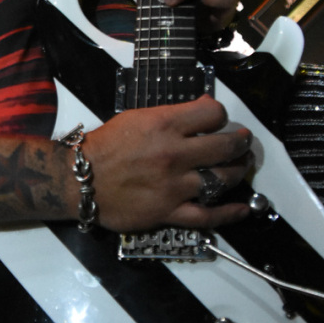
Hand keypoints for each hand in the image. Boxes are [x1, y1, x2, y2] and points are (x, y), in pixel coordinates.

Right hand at [84, 95, 252, 231]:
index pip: (213, 114)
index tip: (218, 120)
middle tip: (242, 142)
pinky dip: (229, 214)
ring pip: (222, 179)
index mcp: (165, 125)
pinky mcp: (169, 211)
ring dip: (238, 172)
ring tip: (241, 166)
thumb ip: (171, 114)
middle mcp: (174, 154)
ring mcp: (174, 185)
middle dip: (240, 142)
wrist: (80, 180)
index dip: (220, 115)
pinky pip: (207, 216)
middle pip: (226, 146)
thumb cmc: (105, 146)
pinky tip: (242, 209)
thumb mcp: (137, 118)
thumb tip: (203, 106)